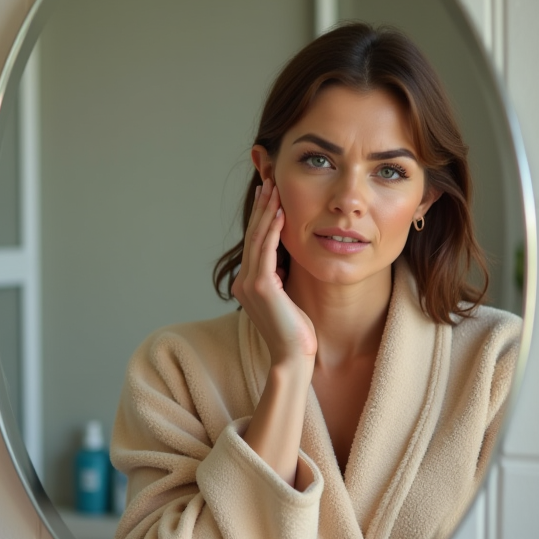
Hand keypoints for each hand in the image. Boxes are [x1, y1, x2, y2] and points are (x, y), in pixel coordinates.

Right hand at [232, 178, 317, 364]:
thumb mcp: (287, 297)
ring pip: (257, 238)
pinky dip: (272, 229)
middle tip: (268, 181)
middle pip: (252, 235)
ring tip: (273, 188)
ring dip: (267, 211)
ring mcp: (249, 284)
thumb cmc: (296, 332)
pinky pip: (266, 250)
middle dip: (262, 206)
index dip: (262, 217)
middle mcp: (243, 282)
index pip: (254, 243)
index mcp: (247, 285)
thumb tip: (287, 258)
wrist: (293, 357)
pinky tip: (281, 212)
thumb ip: (282, 276)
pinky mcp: (261, 287)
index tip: (269, 195)